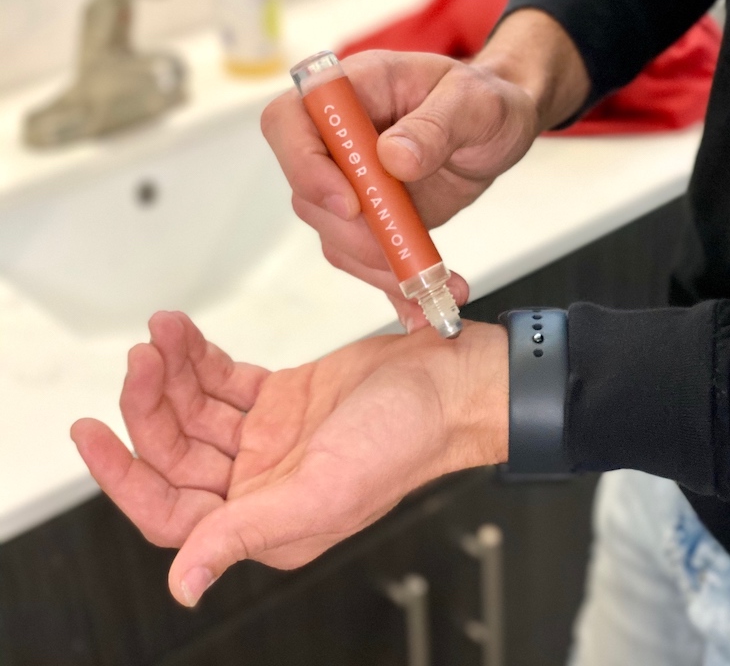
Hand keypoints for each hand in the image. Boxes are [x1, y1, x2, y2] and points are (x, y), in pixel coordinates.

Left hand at [71, 311, 507, 606]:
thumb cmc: (406, 440)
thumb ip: (246, 533)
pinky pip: (223, 378)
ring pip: (194, 409)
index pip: (171, 513)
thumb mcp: (322, 492)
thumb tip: (184, 584)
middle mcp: (262, 482)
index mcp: (266, 519)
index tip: (92, 434)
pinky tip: (186, 334)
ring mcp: (270, 437)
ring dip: (173, 372)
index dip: (124, 477)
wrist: (450, 384)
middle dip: (151, 404)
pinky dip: (200, 356)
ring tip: (166, 333)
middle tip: (144, 360)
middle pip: (177, 450)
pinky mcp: (284, 396)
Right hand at [261, 50, 540, 329]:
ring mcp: (351, 182)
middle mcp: (338, 138)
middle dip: (357, 234)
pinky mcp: (372, 219)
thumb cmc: (486, 99)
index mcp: (351, 90)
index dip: (305, 167)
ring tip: (436, 283)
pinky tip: (420, 306)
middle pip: (310, 194)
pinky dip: (392, 286)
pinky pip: (365, 258)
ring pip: (337, 236)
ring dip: (381, 269)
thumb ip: (435, 125)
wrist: (504, 126)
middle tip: (409, 254)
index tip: (351, 204)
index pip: (289, 123)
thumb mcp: (474, 103)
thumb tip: (392, 157)